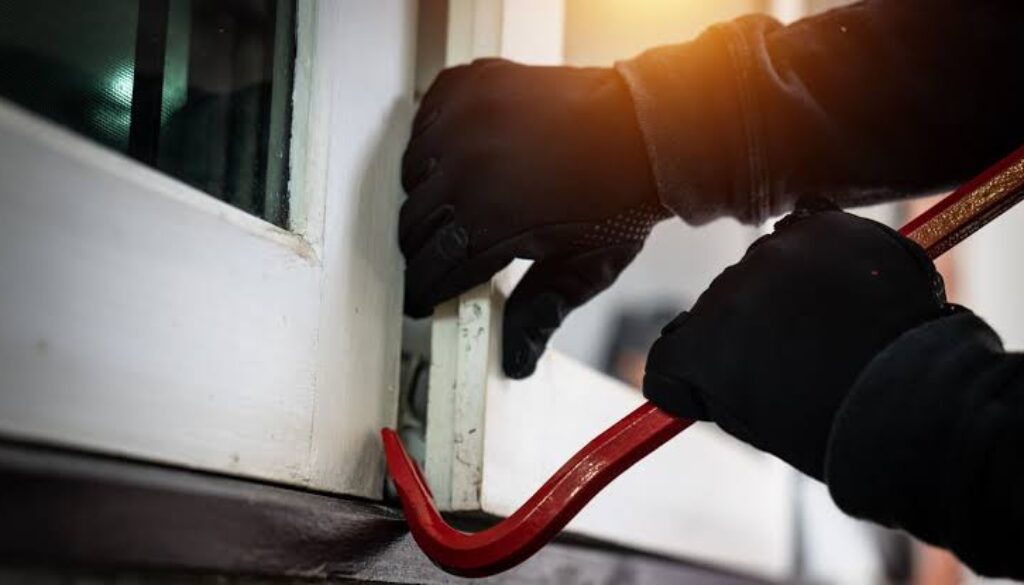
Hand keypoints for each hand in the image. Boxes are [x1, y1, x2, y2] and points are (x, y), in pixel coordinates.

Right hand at [400, 59, 666, 378]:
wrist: (649, 127)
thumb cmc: (623, 198)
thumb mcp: (586, 268)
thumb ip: (540, 313)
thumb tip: (515, 360)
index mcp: (492, 223)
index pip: (430, 270)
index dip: (424, 292)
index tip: (422, 298)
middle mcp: (469, 170)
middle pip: (413, 225)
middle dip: (424, 249)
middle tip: (444, 254)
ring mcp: (466, 122)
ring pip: (413, 173)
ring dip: (428, 193)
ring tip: (458, 203)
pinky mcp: (471, 88)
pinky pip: (425, 120)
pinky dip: (435, 140)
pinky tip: (460, 155)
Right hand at [643, 200, 948, 478]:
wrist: (915, 396)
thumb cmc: (834, 423)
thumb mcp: (755, 420)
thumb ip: (719, 385)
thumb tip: (717, 363)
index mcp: (698, 350)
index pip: (670, 351)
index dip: (692, 374)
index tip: (717, 386)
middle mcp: (722, 293)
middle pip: (722, 305)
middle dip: (751, 326)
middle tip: (801, 359)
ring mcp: (771, 253)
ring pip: (765, 266)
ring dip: (788, 287)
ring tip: (836, 326)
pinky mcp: (819, 226)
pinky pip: (807, 225)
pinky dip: (821, 249)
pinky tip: (845, 280)